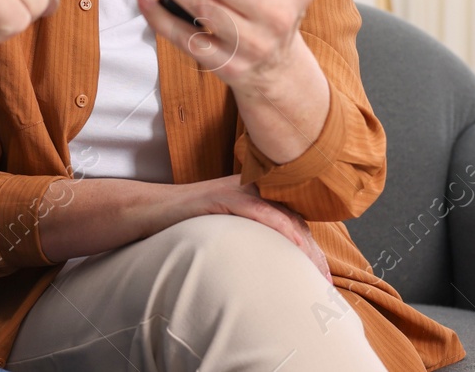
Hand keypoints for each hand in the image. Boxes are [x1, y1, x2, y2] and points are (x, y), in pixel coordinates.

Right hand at [183, 175, 331, 280]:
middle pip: (295, 220)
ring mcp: (238, 190)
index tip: (323, 279)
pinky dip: (279, 227)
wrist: (149, 210)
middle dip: (314, 254)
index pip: (295, 221)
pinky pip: (259, 210)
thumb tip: (271, 268)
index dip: (313, 249)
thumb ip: (248, 238)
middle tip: (325, 285)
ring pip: (283, 215)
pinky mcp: (223, 197)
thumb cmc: (185, 224)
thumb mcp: (225, 230)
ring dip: (304, 246)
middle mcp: (251, 189)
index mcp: (255, 195)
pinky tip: (293, 244)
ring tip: (316, 273)